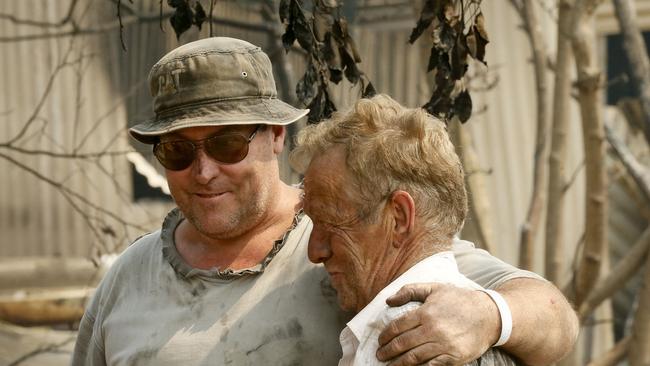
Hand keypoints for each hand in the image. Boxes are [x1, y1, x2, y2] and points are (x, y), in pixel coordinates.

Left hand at [376, 283, 500, 365]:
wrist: (490, 315)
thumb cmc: (460, 300)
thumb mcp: (435, 288)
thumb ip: (410, 291)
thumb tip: (388, 300)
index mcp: (426, 313)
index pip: (398, 326)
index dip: (386, 335)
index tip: (380, 341)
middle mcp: (432, 330)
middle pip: (403, 344)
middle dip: (388, 351)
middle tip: (380, 355)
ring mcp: (443, 345)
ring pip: (414, 358)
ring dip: (399, 363)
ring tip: (390, 365)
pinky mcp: (453, 358)